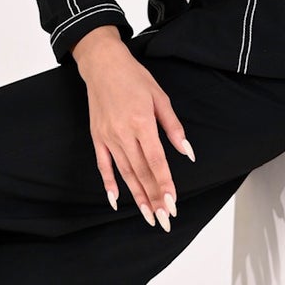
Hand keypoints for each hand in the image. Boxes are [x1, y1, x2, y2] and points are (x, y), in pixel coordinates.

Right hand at [70, 27, 195, 229]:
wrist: (103, 64)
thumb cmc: (134, 78)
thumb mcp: (160, 97)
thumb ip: (173, 127)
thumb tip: (187, 153)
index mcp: (141, 123)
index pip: (156, 161)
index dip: (165, 184)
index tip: (172, 203)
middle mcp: (123, 133)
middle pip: (141, 173)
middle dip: (154, 198)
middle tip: (164, 220)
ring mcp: (108, 137)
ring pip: (125, 174)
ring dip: (137, 197)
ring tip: (149, 216)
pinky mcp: (97, 138)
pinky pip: (103, 165)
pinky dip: (109, 184)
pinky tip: (116, 201)